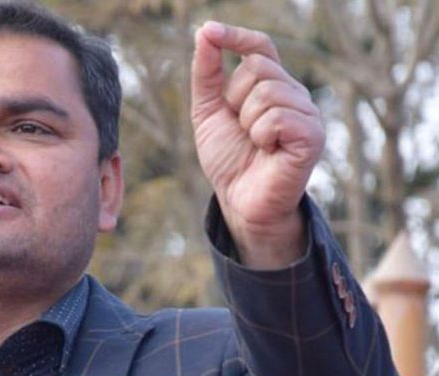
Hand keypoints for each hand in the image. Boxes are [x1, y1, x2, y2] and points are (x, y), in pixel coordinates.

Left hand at [191, 21, 324, 268]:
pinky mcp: (313, 136)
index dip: (236, 36)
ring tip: (255, 144)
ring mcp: (308, 114)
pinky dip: (261, 136)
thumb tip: (205, 32)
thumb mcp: (207, 111)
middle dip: (235, 99)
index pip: (260, 47)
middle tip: (241, 129)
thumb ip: (207, 73)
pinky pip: (277, 117)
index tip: (210, 31)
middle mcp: (294, 94)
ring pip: (266, 92)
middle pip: (257, 67)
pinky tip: (268, 151)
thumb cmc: (228, 158)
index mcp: (272, 85)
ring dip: (247, 122)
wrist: (239, 200)